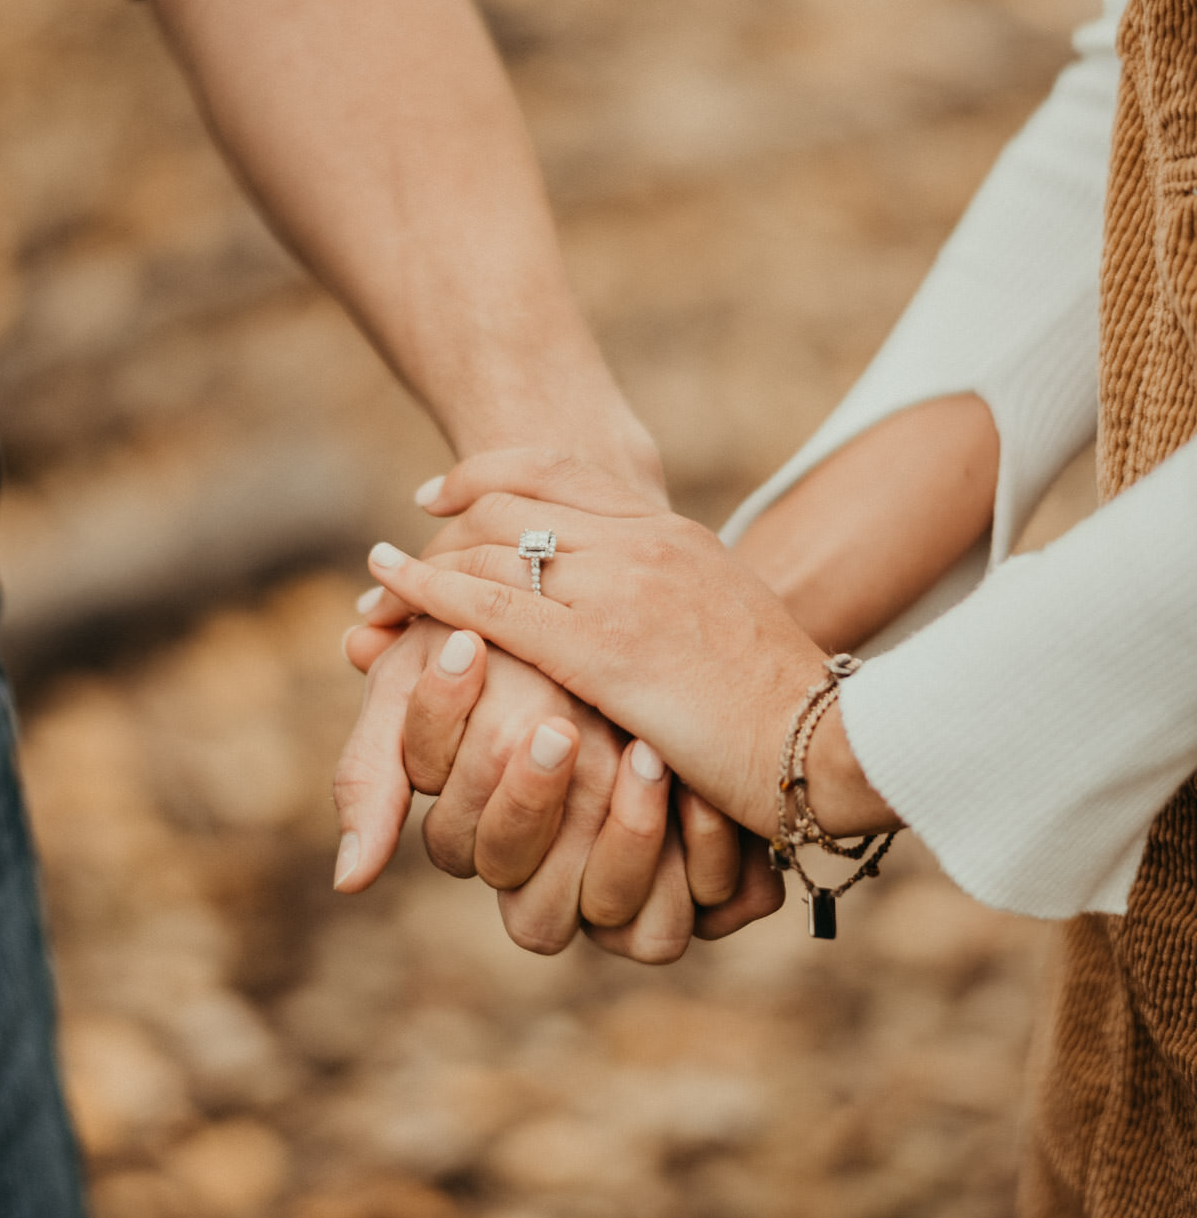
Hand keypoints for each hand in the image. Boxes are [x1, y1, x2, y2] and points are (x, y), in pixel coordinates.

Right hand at [334, 614, 705, 960]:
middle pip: (522, 884)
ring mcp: (616, 882)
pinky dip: (697, 855)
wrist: (644, 635)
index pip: (453, 839)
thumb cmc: (511, 656)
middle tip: (554, 723)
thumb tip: (350, 879)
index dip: (465, 762)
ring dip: (623, 834)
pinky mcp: (689, 893)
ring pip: (608, 913)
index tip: (469, 654)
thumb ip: (375, 770)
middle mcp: (543, 868)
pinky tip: (697, 787)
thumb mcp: (432, 690)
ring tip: (639, 752)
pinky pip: (686, 917)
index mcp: (477, 830)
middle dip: (532, 801)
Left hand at [352, 474, 753, 919]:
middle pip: (512, 502)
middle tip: (399, 556)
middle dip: (444, 524)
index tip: (441, 497)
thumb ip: (673, 601)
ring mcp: (624, 590)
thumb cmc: (783, 707)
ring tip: (380, 583)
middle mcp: (644, 542)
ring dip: (423, 563)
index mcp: (673, 533)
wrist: (837, 745)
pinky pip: (492, 605)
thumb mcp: (726, 624)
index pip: (557, 472)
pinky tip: (390, 595)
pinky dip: (426, 592)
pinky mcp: (604, 650)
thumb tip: (638, 613)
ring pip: (492, 546)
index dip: (485, 476)